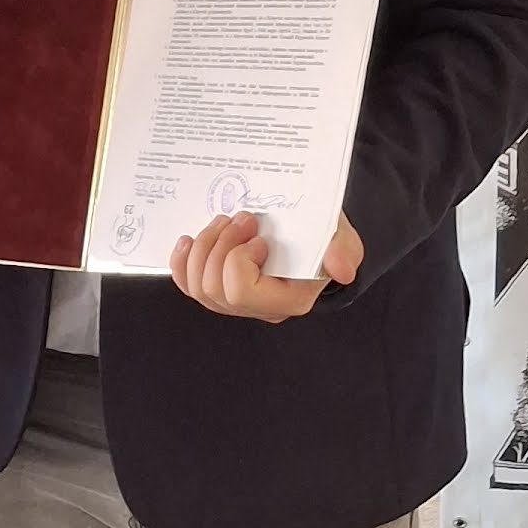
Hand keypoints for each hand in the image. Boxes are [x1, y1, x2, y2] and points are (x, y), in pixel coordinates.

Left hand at [169, 209, 362, 321]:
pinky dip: (183, 261)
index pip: (241, 291)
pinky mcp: (218, 288)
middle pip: (213, 288)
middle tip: (241, 219)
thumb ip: (343, 250)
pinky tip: (190, 240)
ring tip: (225, 223)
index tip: (258, 236)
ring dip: (205, 246)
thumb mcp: (341, 237)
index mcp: (288, 299)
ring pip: (197, 286)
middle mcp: (259, 308)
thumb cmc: (323, 236)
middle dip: (220, 246)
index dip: (238, 259)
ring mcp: (235, 302)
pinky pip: (188, 285)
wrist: (311, 233)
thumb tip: (342, 269)